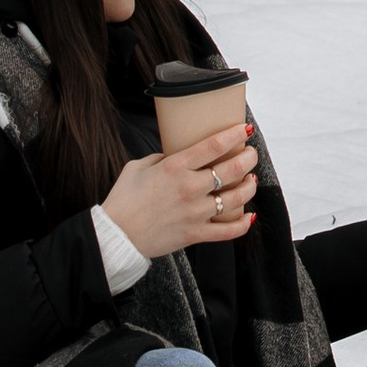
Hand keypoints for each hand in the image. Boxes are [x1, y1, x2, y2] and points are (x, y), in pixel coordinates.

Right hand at [103, 127, 257, 257]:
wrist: (116, 235)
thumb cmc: (123, 200)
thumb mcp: (138, 167)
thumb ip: (161, 158)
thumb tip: (176, 154)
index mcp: (175, 167)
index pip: (214, 146)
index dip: (234, 135)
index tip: (245, 131)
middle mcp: (189, 188)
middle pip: (232, 169)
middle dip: (248, 158)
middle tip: (251, 154)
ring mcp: (195, 212)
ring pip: (235, 198)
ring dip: (249, 187)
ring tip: (251, 180)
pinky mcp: (195, 234)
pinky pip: (227, 231)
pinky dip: (242, 224)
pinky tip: (249, 216)